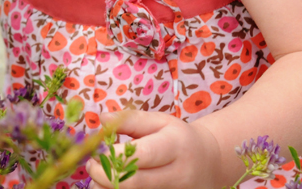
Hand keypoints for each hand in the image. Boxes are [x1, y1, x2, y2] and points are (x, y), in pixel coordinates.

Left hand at [86, 111, 221, 188]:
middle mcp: (179, 175)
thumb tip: (102, 119)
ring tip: (98, 180)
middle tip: (90, 167)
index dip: (113, 157)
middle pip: (136, 182)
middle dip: (105, 176)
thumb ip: (130, 120)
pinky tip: (113, 187)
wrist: (211, 162)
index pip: (141, 155)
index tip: (94, 153)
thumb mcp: (159, 122)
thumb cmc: (178, 138)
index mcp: (175, 147)